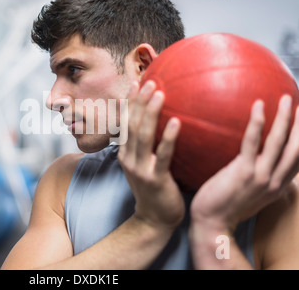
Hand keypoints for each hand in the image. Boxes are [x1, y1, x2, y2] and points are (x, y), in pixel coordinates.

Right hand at [118, 80, 183, 230]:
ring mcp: (140, 169)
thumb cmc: (155, 189)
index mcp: (126, 153)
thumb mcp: (147, 165)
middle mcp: (129, 158)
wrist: (154, 220)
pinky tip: (176, 122)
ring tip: (159, 93)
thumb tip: (168, 122)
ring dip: (150, 112)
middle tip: (150, 82)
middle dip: (139, 101)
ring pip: (143, 135)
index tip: (138, 82)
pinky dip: (168, 137)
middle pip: (132, 124)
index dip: (130, 102)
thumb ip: (152, 146)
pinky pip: (163, 155)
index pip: (126, 123)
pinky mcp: (155, 179)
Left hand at [190, 95, 298, 231]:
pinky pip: (252, 143)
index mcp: (278, 186)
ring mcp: (261, 177)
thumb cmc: (229, 207)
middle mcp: (275, 182)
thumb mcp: (253, 194)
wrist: (213, 224)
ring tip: (285, 99)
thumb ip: (262, 179)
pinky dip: (257, 123)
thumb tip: (261, 163)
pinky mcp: (243, 172)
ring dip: (284, 118)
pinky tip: (257, 107)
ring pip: (279, 142)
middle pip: (296, 149)